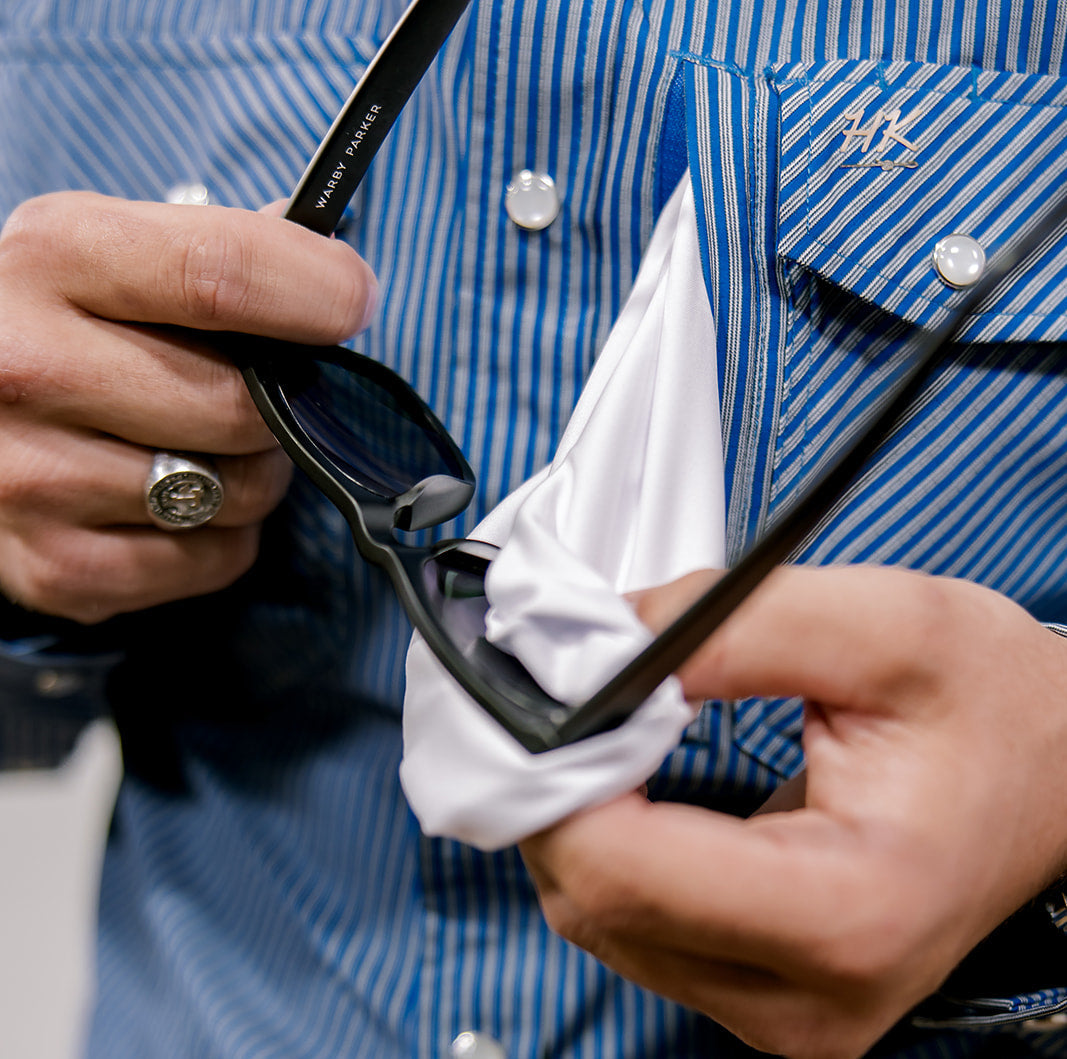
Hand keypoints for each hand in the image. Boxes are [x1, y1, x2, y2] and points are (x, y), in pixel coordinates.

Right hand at [0, 190, 376, 622]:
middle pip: (239, 405)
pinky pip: (210, 560)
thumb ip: (221, 250)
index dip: (318, 292)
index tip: (351, 301)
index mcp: (55, 256)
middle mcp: (24, 365)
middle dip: (281, 404)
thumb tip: (339, 273)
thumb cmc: (64, 320)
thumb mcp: (115, 249)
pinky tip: (182, 500)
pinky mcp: (50, 564)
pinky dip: (223, 537)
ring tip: (212, 443)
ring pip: (234, 493)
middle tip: (266, 393)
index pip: (222, 274)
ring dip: (254, 472)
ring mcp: (28, 476)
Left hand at [520, 565, 1066, 1058]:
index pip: (620, 871)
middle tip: (574, 696)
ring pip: (597, 918)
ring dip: (578, 817)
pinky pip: (631, 922)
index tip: (557, 691)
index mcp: (848, 913)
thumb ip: (730, 624)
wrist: (1054, 771)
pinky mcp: (761, 988)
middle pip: (594, 901)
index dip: (559, 774)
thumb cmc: (995, 706)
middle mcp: (808, 995)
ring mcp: (781, 1008)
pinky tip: (632, 781)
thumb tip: (602, 648)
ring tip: (611, 730)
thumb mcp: (885, 623)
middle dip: (557, 789)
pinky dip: (609, 846)